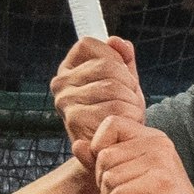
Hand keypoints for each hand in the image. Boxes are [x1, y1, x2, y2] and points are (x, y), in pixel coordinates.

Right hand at [51, 34, 142, 174]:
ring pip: (113, 87)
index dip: (112, 57)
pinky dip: (129, 117)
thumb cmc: (120, 115)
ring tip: (127, 115)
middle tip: (129, 102)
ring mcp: (65, 102)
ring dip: (131, 103)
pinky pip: (113, 109)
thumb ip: (123, 59)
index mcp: (69, 69)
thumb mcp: (125, 82)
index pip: (88, 44)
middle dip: (129, 84)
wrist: (115, 153)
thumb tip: (116, 40)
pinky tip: (123, 126)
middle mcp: (61, 84)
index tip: (121, 76)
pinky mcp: (75, 122)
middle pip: (107, 66)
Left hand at [93, 119, 193, 193]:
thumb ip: (102, 160)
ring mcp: (162, 162)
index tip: (110, 170)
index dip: (99, 147)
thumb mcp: (130, 176)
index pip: (111, 123)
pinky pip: (119, 193)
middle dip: (103, 182)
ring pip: (110, 177)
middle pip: (105, 156)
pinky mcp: (161, 182)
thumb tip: (76, 145)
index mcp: (152, 137)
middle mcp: (158, 143)